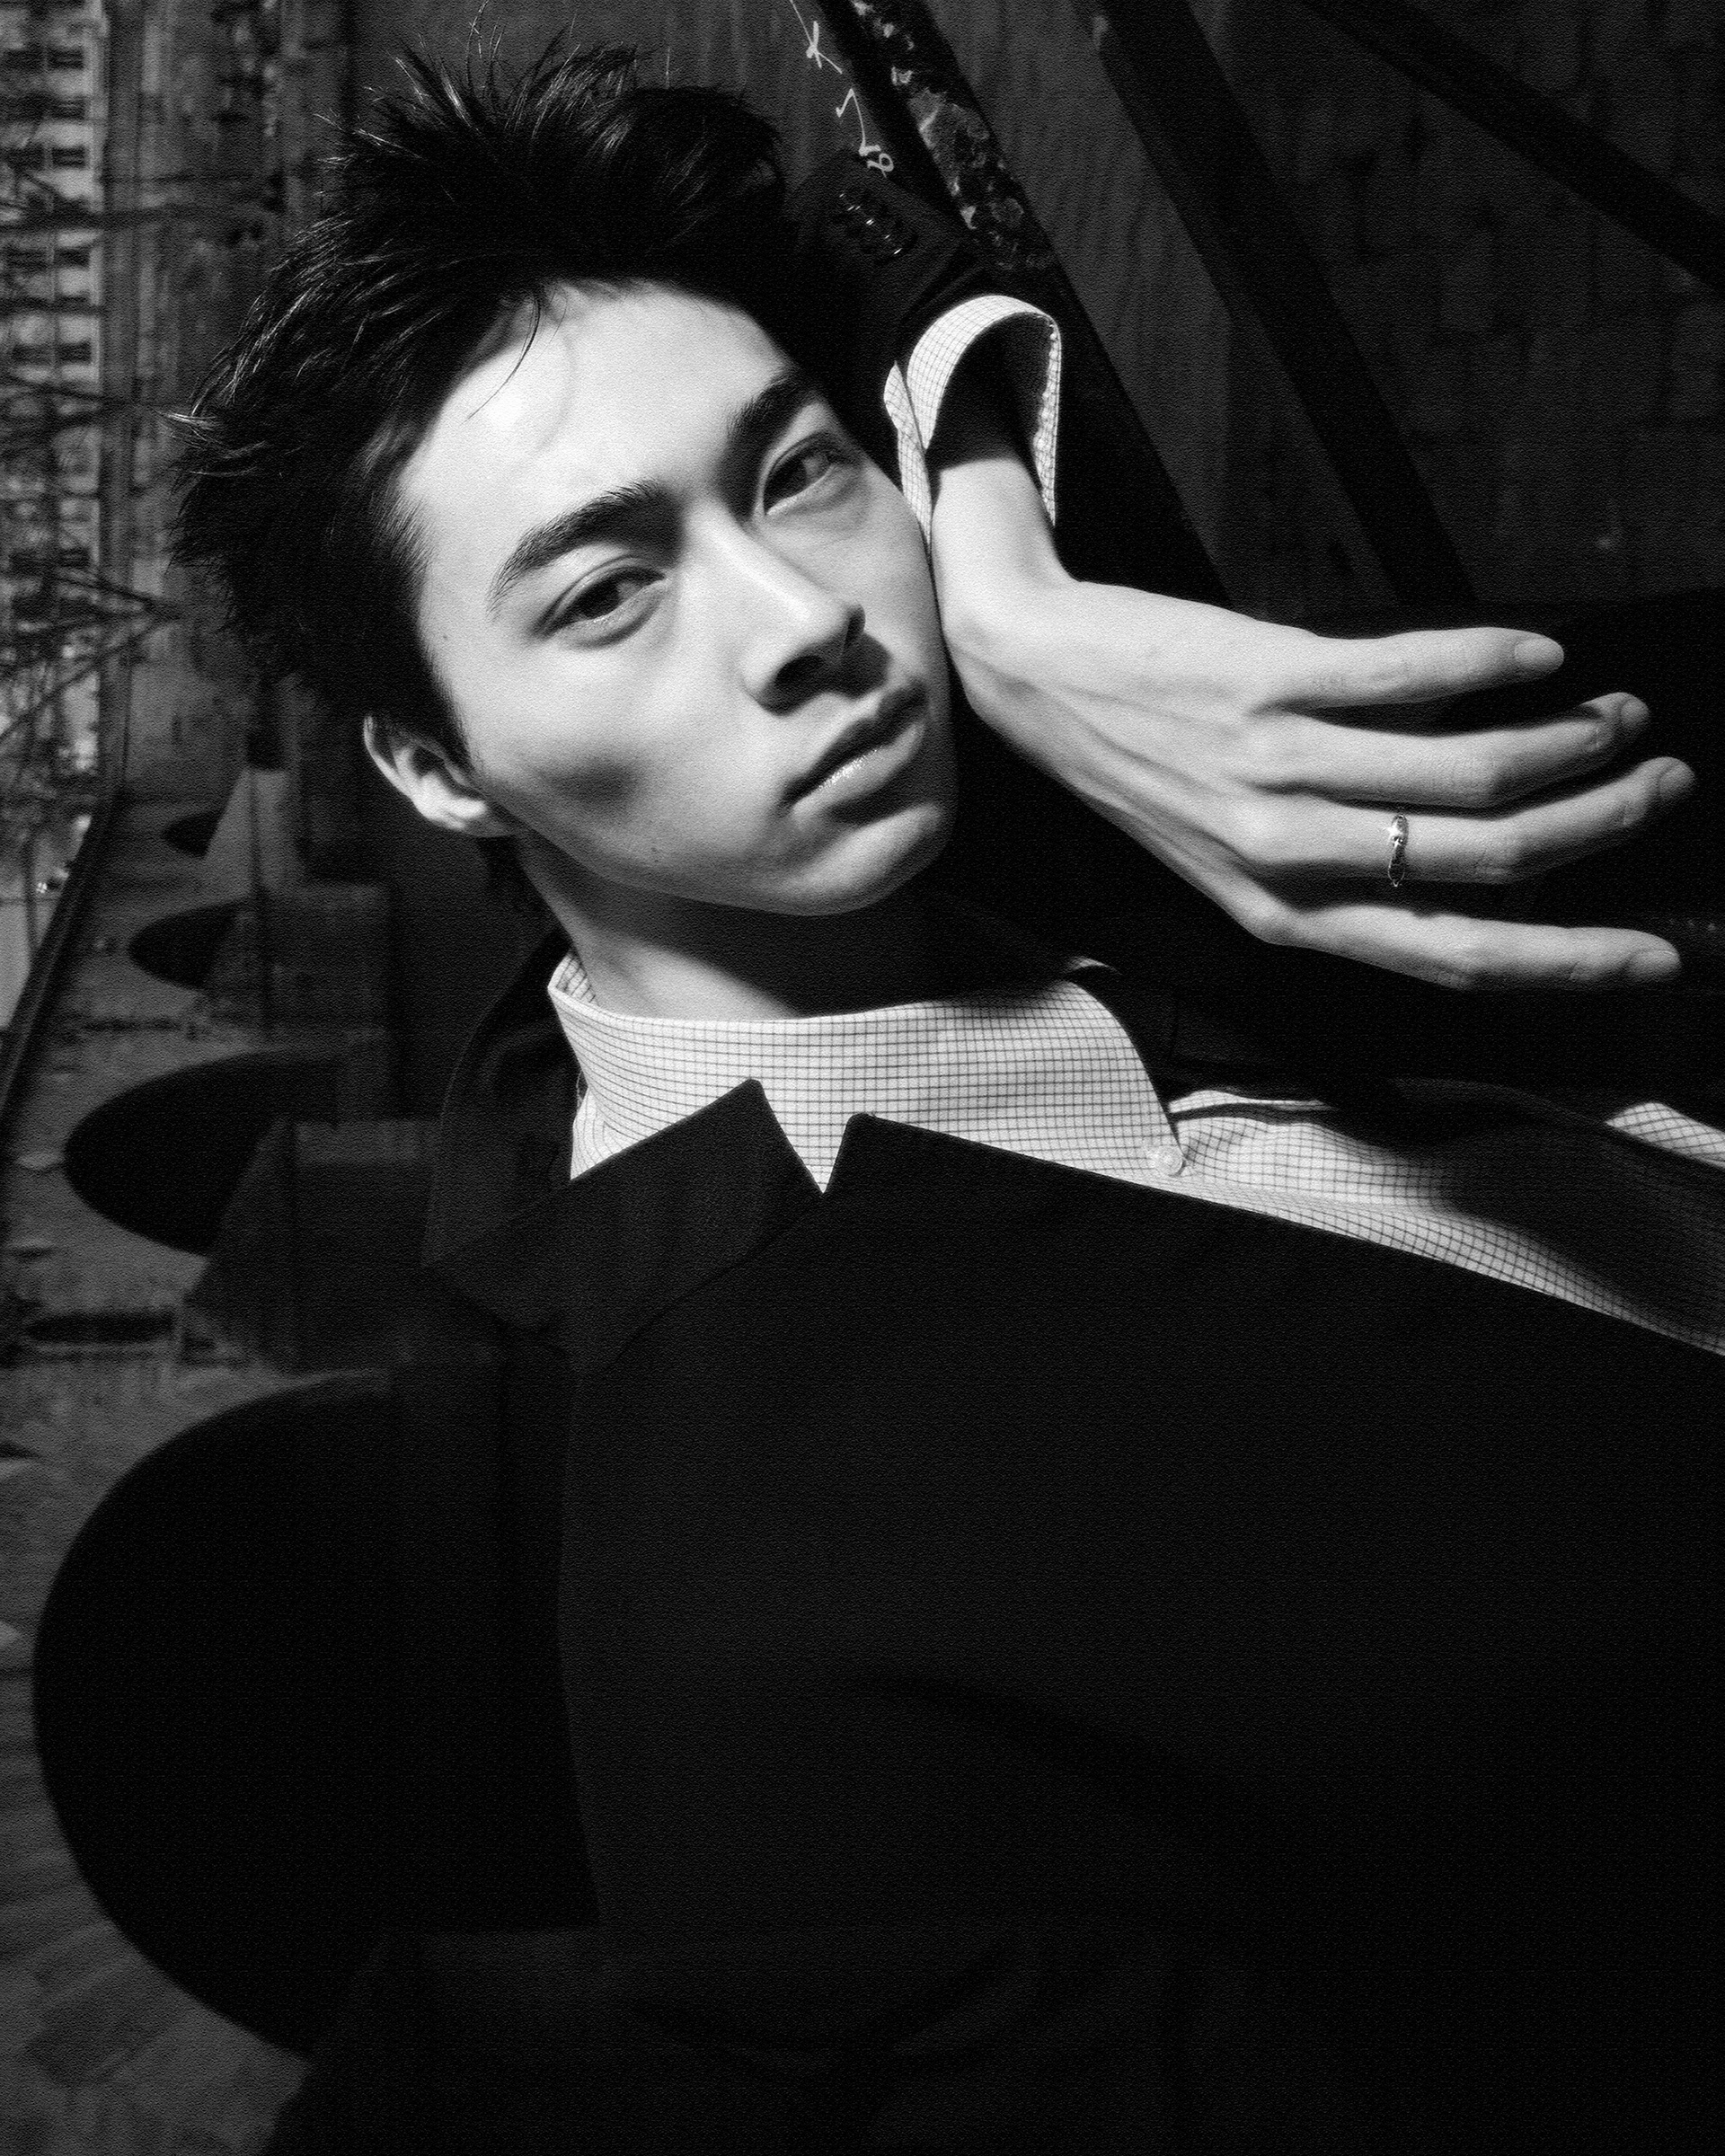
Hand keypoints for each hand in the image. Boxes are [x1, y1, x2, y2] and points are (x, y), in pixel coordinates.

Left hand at [929, 454, 1694, 991]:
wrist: (1034, 679)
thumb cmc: (1140, 771)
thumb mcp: (1232, 858)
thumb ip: (1344, 871)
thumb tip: (1481, 856)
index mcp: (1284, 916)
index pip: (1454, 956)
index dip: (1569, 960)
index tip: (1653, 952)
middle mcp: (1287, 855)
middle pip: (1491, 863)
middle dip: (1602, 827)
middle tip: (1662, 785)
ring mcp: (1280, 768)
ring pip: (1473, 773)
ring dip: (1574, 742)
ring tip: (1618, 715)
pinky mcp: (1273, 679)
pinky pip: (1418, 674)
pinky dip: (1501, 663)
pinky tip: (1542, 657)